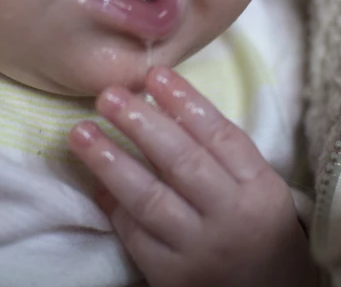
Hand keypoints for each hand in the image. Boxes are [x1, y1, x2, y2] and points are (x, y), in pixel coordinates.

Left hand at [69, 67, 316, 286]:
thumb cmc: (259, 229)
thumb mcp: (259, 187)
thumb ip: (222, 152)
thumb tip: (162, 106)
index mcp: (259, 188)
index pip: (220, 135)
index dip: (185, 102)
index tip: (154, 74)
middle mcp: (230, 216)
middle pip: (182, 162)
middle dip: (141, 124)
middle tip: (108, 95)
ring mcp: (200, 249)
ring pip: (150, 199)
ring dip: (111, 162)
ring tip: (81, 133)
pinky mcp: (173, 277)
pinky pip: (136, 236)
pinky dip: (113, 205)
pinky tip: (93, 180)